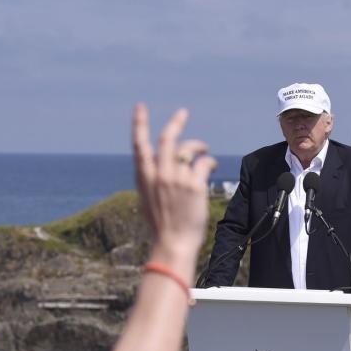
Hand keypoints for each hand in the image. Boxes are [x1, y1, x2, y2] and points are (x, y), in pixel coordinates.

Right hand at [132, 105, 216, 264]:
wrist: (172, 243)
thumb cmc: (162, 225)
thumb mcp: (148, 199)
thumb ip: (153, 179)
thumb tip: (160, 163)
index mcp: (144, 177)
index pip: (139, 145)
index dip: (139, 124)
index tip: (140, 107)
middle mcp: (158, 174)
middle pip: (167, 139)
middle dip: (175, 122)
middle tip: (183, 112)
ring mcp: (176, 178)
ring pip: (188, 149)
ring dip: (199, 146)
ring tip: (204, 150)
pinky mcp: (193, 185)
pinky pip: (204, 163)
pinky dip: (209, 162)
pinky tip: (211, 166)